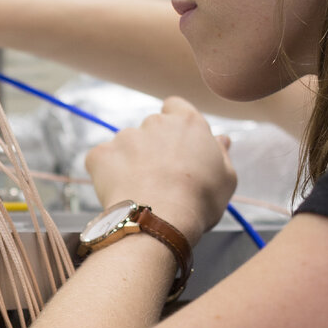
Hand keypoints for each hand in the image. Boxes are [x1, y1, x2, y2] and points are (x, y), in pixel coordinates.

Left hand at [84, 97, 236, 246]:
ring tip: (141, 190)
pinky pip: (102, 160)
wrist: (159, 220)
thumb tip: (221, 138)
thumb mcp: (226, 179)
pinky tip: (121, 192)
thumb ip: (221, 153)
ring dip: (131, 161)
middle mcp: (154, 122)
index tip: (176, 145)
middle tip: (160, 176)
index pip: (175, 107)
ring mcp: (125, 136)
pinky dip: (108, 173)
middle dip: (153, 147)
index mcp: (187, 122)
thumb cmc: (199, 202)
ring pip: (126, 145)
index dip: (174, 124)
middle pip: (151, 128)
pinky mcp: (101, 154)